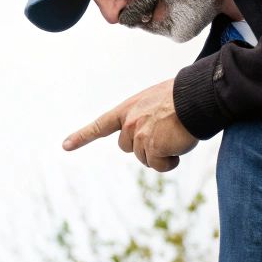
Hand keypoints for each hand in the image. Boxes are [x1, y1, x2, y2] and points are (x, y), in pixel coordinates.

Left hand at [62, 78, 195, 171]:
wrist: (197, 96)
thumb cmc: (182, 97)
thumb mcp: (155, 102)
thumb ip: (145, 118)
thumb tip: (152, 140)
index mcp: (128, 109)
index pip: (101, 125)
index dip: (82, 136)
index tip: (65, 145)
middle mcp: (129, 123)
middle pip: (129, 149)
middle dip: (146, 147)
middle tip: (165, 134)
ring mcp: (139, 136)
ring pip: (146, 159)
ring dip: (162, 154)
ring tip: (176, 135)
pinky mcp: (153, 147)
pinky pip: (159, 165)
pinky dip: (170, 162)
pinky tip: (179, 146)